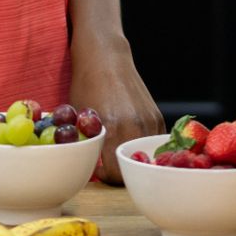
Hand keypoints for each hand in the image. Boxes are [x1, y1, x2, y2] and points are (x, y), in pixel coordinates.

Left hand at [68, 41, 163, 184]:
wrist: (106, 58)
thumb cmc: (86, 85)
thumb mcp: (79, 118)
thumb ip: (88, 144)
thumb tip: (89, 169)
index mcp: (112, 129)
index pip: (115, 174)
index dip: (104, 176)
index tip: (98, 168)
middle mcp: (134, 127)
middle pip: (132, 168)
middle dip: (120, 169)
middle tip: (108, 160)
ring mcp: (149, 122)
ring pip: (145, 157)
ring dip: (132, 157)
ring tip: (118, 146)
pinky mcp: (157, 117)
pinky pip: (153, 143)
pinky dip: (142, 145)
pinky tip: (128, 135)